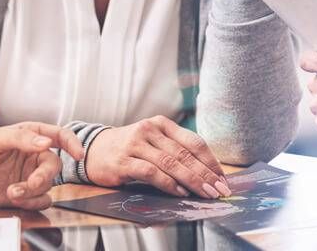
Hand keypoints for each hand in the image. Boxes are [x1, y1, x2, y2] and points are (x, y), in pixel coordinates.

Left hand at [0, 122, 84, 210]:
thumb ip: (21, 138)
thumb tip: (46, 142)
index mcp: (28, 136)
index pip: (58, 135)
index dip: (72, 142)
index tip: (78, 153)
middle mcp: (31, 156)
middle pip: (55, 165)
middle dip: (43, 176)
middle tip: (29, 183)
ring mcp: (28, 176)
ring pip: (49, 185)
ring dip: (34, 191)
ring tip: (12, 192)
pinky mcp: (23, 195)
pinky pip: (42, 201)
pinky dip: (32, 202)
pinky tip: (15, 198)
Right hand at [84, 116, 230, 198]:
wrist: (93, 150)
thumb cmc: (130, 149)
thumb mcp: (153, 142)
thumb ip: (175, 151)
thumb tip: (207, 173)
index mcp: (162, 124)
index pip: (194, 141)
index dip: (210, 161)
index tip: (223, 178)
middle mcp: (150, 130)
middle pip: (185, 153)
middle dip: (206, 174)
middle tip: (220, 190)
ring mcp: (136, 145)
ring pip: (171, 163)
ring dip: (192, 181)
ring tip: (206, 193)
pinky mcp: (124, 161)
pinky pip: (151, 172)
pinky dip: (168, 184)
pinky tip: (180, 193)